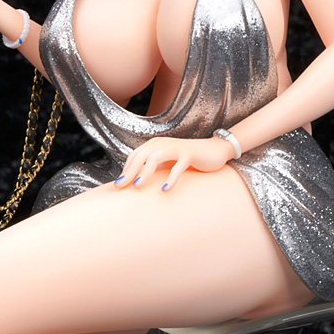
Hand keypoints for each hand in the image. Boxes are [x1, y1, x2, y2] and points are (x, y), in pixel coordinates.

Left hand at [114, 136, 234, 191]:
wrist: (214, 149)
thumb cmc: (188, 158)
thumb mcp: (168, 162)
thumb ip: (154, 168)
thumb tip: (136, 183)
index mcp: (156, 144)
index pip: (135, 155)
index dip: (125, 169)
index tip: (118, 185)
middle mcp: (163, 143)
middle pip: (142, 156)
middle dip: (130, 171)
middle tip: (121, 186)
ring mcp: (176, 147)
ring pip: (156, 158)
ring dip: (145, 172)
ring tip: (137, 186)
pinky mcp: (189, 154)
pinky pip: (178, 166)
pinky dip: (170, 178)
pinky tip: (165, 189)